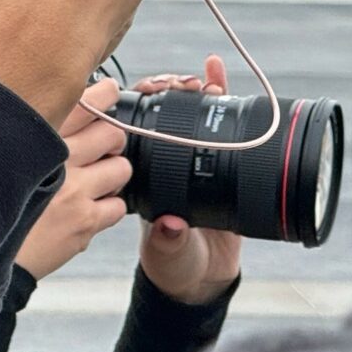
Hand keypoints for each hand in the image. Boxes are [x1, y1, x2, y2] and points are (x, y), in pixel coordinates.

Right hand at [17, 79, 132, 279]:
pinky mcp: (84, 222)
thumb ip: (25, 132)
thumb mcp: (0, 156)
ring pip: (121, 168)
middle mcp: (56, 157)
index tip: (108, 93)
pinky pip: (118, 206)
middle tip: (102, 148)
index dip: (103, 94)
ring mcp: (74, 190)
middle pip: (112, 131)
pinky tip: (88, 209)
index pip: (83, 101)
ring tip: (95, 182)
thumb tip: (56, 108)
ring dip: (113, 174)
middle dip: (112, 139)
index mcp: (33, 135)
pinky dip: (108, 208)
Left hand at [133, 57, 242, 303]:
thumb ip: (169, 240)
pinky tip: (216, 74)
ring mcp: (187, 158)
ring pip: (185, 112)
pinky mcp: (217, 163)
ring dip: (191, 89)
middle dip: (168, 90)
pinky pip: (216, 123)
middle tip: (182, 83)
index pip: (132, 128)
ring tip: (202, 79)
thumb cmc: (173, 264)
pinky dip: (218, 98)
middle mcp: (161, 161)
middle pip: (159, 113)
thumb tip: (169, 224)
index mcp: (141, 175)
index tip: (152, 89)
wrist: (201, 277)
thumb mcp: (168, 252)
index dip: (140, 105)